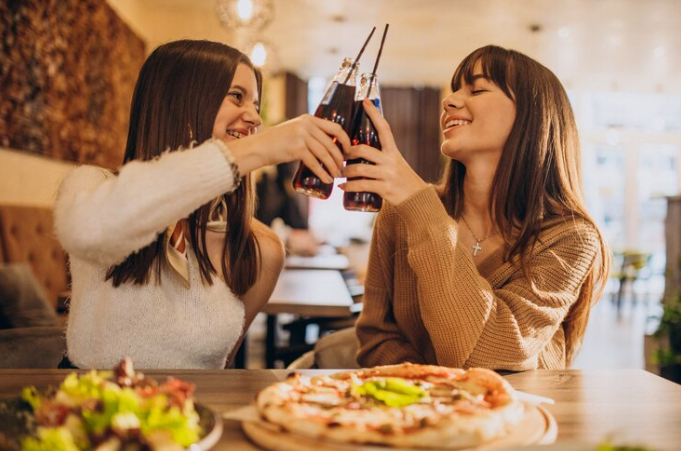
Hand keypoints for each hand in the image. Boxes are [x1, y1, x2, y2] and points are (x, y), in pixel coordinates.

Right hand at [225, 114, 349, 182]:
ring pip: (325, 153)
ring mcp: (301, 135)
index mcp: (309, 119)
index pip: (335, 127)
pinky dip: (322, 172)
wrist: (258, 147)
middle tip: (342, 168)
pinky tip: (327, 179)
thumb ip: (310, 133)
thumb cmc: (277, 143)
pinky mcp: (297, 148)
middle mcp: (307, 124)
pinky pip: (315, 162)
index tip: (348, 151)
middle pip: (331, 143)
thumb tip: (328, 145)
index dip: (345, 140)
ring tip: (336, 175)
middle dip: (339, 158)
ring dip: (333, 167)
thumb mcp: (295, 131)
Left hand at [340, 98, 427, 205]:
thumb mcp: (396, 165)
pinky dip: (349, 186)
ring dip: (345, 171)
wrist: (417, 200)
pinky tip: (341, 187)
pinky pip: (362, 185)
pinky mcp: (385, 189)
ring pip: (360, 169)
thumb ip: (381, 157)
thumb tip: (359, 151)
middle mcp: (391, 161)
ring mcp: (388, 175)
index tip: (365, 102)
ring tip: (338, 173)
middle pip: (364, 149)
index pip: (384, 128)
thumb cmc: (403, 181)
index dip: (374, 114)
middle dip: (348, 152)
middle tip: (339, 155)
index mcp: (394, 152)